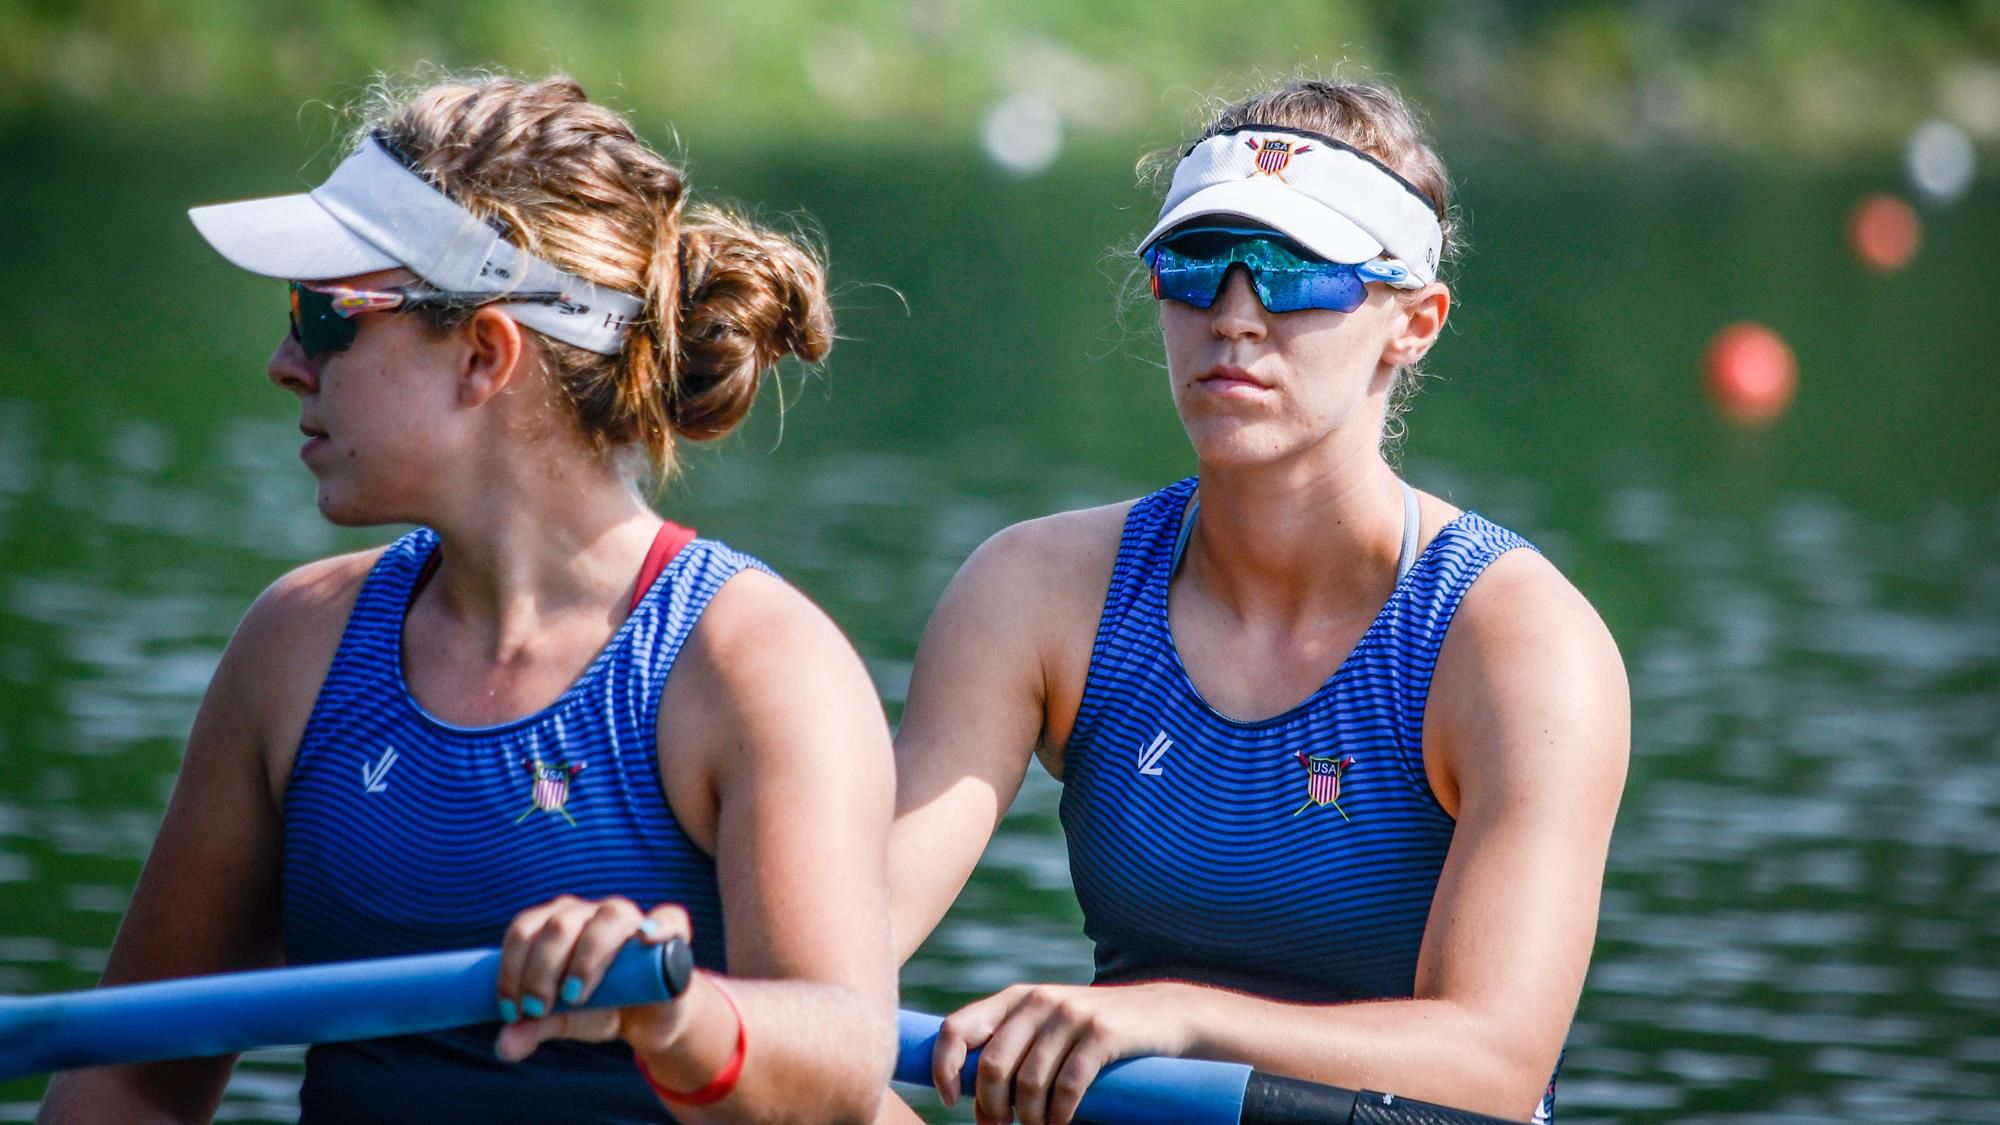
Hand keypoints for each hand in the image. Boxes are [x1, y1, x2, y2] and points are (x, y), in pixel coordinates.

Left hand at [493, 895, 690, 1062]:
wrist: (648, 1019)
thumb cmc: (599, 1008)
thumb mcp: (562, 1020)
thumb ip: (532, 1028)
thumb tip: (503, 1046)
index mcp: (558, 924)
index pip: (525, 929)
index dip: (511, 968)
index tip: (513, 1010)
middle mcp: (591, 913)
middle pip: (560, 925)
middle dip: (541, 970)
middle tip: (539, 1008)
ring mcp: (632, 918)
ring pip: (608, 917)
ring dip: (587, 957)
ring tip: (575, 995)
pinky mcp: (669, 933)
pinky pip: (669, 917)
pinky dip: (659, 924)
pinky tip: (647, 938)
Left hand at [932, 981, 1193, 1124]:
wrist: (1163, 1014)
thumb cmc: (1094, 1032)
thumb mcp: (1047, 1026)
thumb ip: (1011, 1043)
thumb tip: (970, 1092)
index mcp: (1015, 998)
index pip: (957, 1027)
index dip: (944, 1067)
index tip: (950, 1100)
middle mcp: (1039, 1000)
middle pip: (992, 1065)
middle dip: (991, 1108)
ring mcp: (1072, 1014)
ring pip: (1029, 1082)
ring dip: (1029, 1120)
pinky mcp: (1103, 1033)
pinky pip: (1067, 1086)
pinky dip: (1059, 1116)